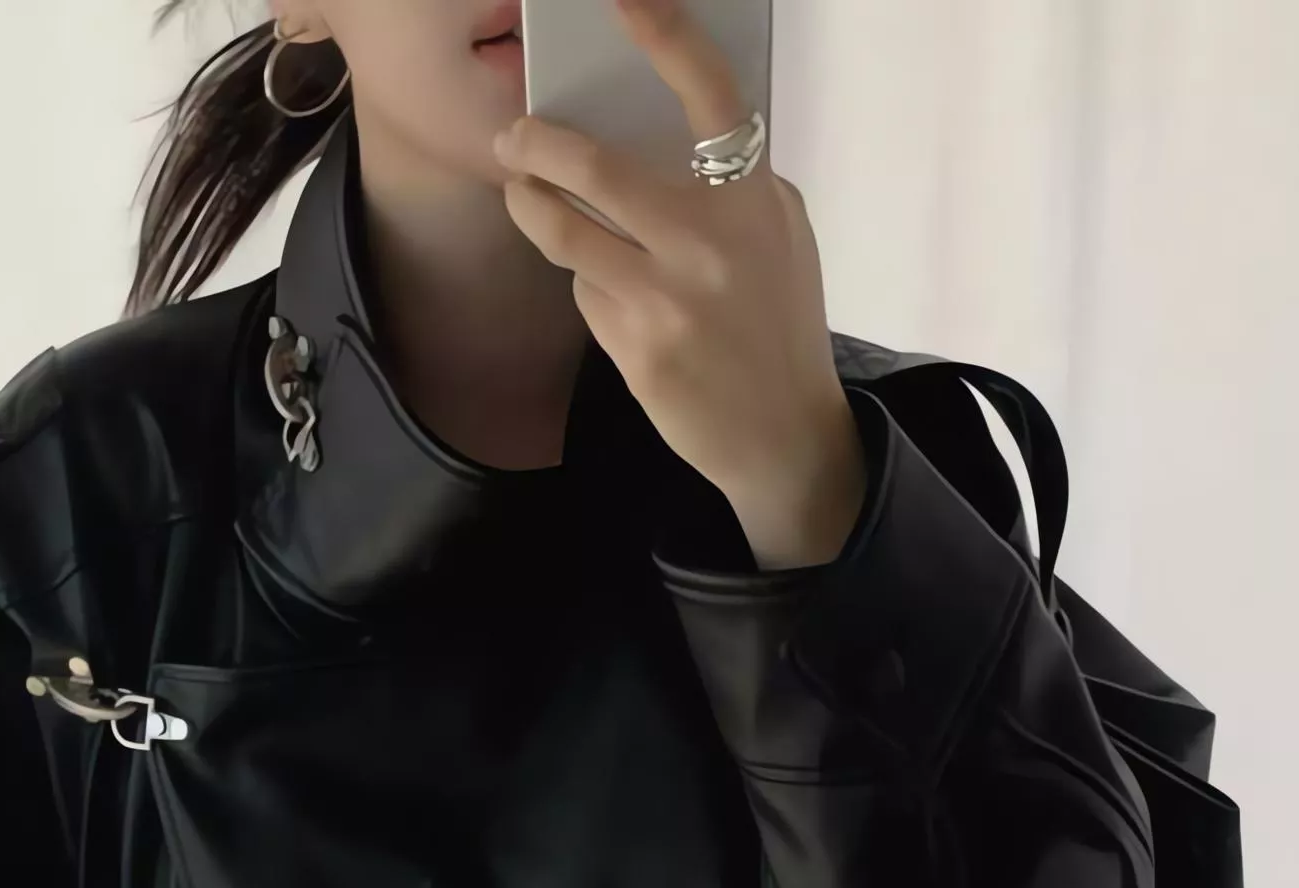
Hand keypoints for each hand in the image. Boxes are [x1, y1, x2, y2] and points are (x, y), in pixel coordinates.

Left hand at [492, 0, 866, 568]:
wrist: (785, 436)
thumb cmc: (780, 327)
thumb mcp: (782, 239)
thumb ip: (734, 188)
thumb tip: (665, 142)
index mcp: (754, 199)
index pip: (708, 95)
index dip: (665, 36)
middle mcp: (709, 243)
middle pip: (595, 169)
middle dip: (535, 146)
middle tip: (513, 138)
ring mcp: (669, 301)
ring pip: (567, 234)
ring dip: (531, 208)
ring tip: (522, 196)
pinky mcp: (637, 351)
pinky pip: (586, 295)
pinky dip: (586, 285)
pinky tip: (607, 294)